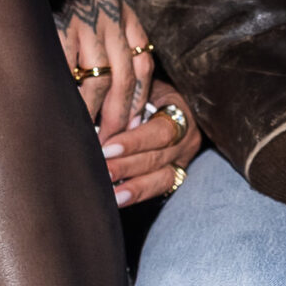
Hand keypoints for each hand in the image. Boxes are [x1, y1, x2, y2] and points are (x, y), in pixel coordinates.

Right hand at [54, 0, 154, 135]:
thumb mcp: (106, 0)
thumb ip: (117, 32)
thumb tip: (120, 82)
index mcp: (126, 14)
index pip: (143, 65)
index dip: (140, 99)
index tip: (134, 125)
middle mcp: (111, 19)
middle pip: (125, 78)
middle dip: (121, 115)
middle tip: (113, 140)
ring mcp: (85, 23)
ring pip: (100, 79)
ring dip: (96, 112)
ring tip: (90, 134)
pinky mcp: (58, 26)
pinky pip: (68, 69)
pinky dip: (69, 94)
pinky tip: (65, 112)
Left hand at [100, 78, 203, 207]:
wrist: (163, 100)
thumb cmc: (145, 89)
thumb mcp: (140, 86)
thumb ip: (126, 100)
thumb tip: (97, 120)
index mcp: (180, 109)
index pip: (160, 131)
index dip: (134, 142)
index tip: (107, 147)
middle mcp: (187, 137)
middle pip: (159, 157)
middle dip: (128, 166)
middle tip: (102, 171)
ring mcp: (184, 158)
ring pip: (162, 177)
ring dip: (134, 186)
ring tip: (110, 193)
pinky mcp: (177, 174)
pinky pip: (160, 189)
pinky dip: (137, 194)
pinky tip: (118, 200)